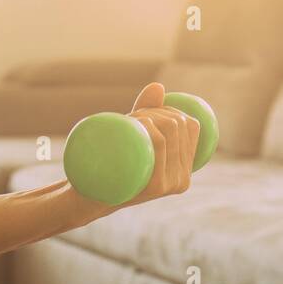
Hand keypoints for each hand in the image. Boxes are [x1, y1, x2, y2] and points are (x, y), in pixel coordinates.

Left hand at [124, 82, 200, 206]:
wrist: (90, 196)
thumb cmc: (113, 165)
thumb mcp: (134, 138)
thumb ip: (148, 112)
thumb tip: (158, 87)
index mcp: (185, 171)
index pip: (192, 126)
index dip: (171, 109)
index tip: (148, 113)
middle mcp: (182, 180)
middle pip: (178, 125)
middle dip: (155, 110)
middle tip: (132, 118)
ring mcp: (170, 185)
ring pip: (168, 131)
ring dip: (146, 115)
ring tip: (128, 122)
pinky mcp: (156, 187)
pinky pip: (159, 144)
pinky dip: (148, 126)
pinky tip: (138, 122)